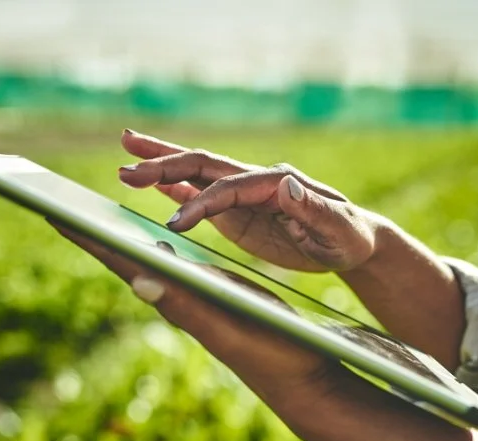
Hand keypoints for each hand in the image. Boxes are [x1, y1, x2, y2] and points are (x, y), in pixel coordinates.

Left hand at [51, 224, 341, 414]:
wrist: (301, 380)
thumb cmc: (273, 352)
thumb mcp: (229, 325)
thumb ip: (188, 304)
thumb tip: (140, 280)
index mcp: (178, 301)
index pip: (124, 264)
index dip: (89, 239)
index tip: (52, 211)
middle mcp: (181, 300)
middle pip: (129, 261)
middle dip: (97, 234)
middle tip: (64, 206)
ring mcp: (198, 300)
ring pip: (150, 264)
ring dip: (123, 240)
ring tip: (98, 217)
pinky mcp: (217, 299)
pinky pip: (178, 267)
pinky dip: (159, 248)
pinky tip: (158, 240)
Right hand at [118, 129, 377, 271]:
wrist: (351, 241)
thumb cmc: (348, 237)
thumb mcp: (339, 228)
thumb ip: (313, 208)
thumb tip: (286, 182)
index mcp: (276, 183)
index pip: (229, 189)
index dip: (200, 203)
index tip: (175, 224)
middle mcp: (256, 182)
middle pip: (204, 166)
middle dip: (165, 163)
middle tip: (126, 163)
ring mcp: (245, 195)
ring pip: (198, 175)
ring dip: (162, 167)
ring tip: (126, 162)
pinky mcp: (240, 211)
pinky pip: (203, 195)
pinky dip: (177, 189)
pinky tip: (155, 184)